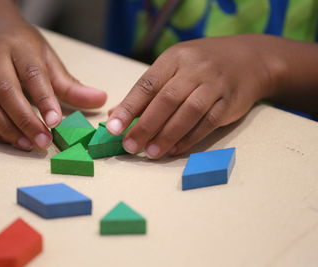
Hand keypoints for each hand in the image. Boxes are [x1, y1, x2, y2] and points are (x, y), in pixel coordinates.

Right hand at [0, 7, 105, 149]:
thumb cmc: (23, 47)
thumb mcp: (49, 59)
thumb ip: (71, 84)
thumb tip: (100, 100)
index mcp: (20, 48)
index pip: (32, 74)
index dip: (44, 99)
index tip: (56, 121)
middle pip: (6, 90)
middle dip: (25, 120)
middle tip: (44, 142)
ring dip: (5, 128)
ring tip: (27, 145)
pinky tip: (9, 139)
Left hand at [107, 34, 279, 157]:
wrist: (248, 59)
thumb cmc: (200, 65)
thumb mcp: (172, 67)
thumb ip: (146, 91)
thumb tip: (116, 115)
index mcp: (174, 58)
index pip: (147, 84)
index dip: (129, 107)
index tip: (114, 128)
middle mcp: (194, 69)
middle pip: (166, 100)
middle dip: (145, 126)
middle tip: (130, 146)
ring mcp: (214, 85)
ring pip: (187, 112)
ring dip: (167, 135)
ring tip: (151, 153)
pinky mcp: (229, 102)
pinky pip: (207, 122)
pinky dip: (189, 138)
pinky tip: (174, 150)